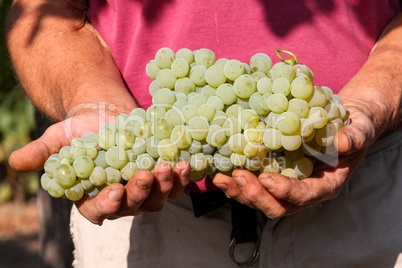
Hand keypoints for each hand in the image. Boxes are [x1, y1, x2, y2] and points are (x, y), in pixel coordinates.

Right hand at [9, 110, 190, 224]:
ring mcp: (145, 189)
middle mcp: (122, 198)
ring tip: (167, 168)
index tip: (113, 191)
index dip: (107, 205)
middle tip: (144, 176)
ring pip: (157, 198)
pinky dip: (181, 176)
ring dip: (164, 186)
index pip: (99, 211)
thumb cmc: (82, 128)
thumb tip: (15, 161)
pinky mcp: (162, 176)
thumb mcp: (60, 137)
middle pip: (133, 207)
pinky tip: (184, 163)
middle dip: (140, 193)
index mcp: (95, 196)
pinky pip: (174, 183)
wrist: (109, 113)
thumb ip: (44, 151)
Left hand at [213, 99, 375, 217]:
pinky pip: (254, 186)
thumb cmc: (354, 129)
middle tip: (238, 176)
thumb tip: (343, 142)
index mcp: (326, 184)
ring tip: (221, 179)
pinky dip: (237, 183)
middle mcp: (304, 191)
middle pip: (278, 205)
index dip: (286, 191)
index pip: (306, 195)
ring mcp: (287, 186)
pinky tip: (220, 173)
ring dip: (240, 192)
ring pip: (262, 200)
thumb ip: (355, 137)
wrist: (343, 125)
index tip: (267, 178)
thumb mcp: (360, 130)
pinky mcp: (274, 176)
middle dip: (256, 195)